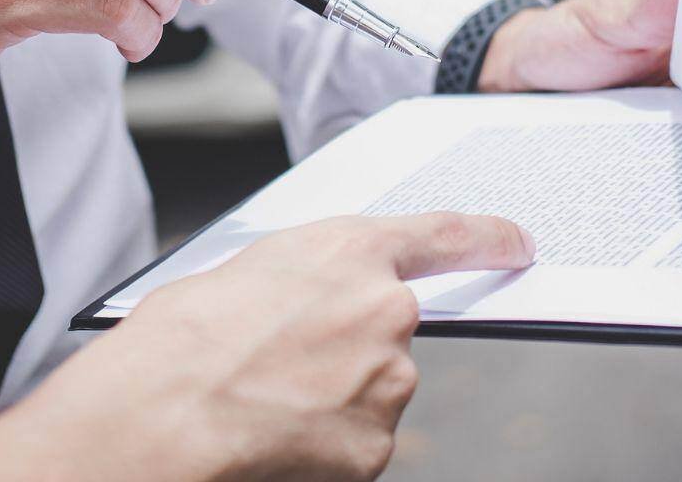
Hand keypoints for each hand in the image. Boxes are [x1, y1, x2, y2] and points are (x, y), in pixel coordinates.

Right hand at [0, 213, 535, 481]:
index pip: (443, 235)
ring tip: (262, 400)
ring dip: (332, 398)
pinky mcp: (375, 447)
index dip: (487, 237)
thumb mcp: (240, 273)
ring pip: (374, 390)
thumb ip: (302, 279)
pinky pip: (358, 442)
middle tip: (278, 361)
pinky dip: (324, 444)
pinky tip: (275, 437)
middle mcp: (384, 311)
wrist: (163, 415)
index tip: (518, 243)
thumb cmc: (179, 341)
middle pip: (390, 330)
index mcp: (347, 251)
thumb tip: (309, 303)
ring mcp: (386, 382)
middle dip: (347, 346)